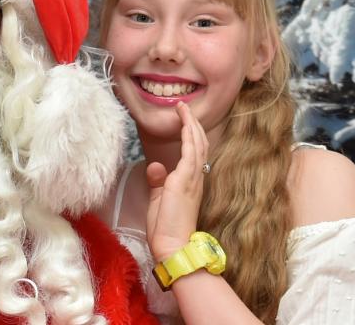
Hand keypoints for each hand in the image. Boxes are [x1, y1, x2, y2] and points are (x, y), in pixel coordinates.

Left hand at [146, 101, 209, 261]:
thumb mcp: (160, 199)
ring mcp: (193, 178)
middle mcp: (196, 178)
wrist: (172, 245)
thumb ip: (158, 181)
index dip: (192, 135)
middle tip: (184, 107)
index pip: (195, 154)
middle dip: (193, 124)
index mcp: (192, 183)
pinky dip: (188, 134)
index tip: (184, 120)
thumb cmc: (166, 228)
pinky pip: (190, 151)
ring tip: (183, 108)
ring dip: (190, 124)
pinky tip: (184, 122)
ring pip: (197, 143)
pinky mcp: (185, 179)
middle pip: (199, 144)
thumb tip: (155, 165)